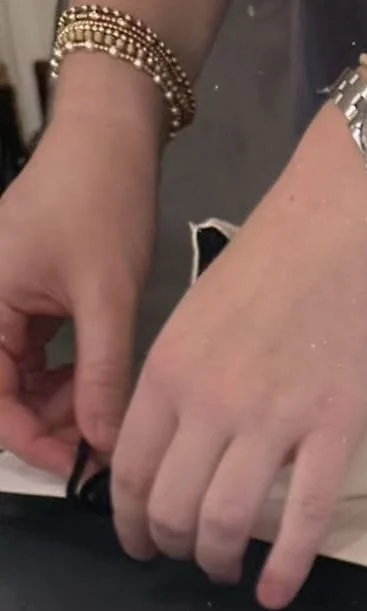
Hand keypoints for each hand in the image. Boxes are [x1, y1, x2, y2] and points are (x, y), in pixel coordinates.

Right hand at [0, 62, 160, 473]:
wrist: (109, 141)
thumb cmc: (100, 204)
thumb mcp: (107, 298)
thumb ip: (101, 375)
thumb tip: (103, 444)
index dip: (31, 441)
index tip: (80, 469)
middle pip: (4, 393)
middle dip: (51, 426)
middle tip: (105, 447)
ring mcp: (2, 303)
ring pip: (22, 380)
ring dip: (63, 406)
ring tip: (111, 414)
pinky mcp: (26, 299)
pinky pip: (37, 357)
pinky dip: (69, 379)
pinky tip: (103, 386)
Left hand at [111, 106, 366, 605]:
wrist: (357, 217)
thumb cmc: (285, 253)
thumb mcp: (205, 311)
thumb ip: (187, 376)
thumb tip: (186, 436)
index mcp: (170, 367)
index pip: (131, 468)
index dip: (132, 518)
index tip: (144, 539)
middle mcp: (210, 401)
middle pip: (173, 505)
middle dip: (174, 547)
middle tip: (190, 559)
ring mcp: (273, 420)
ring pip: (228, 521)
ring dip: (221, 561)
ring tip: (229, 574)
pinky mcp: (335, 430)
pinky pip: (303, 518)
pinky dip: (287, 569)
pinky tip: (279, 593)